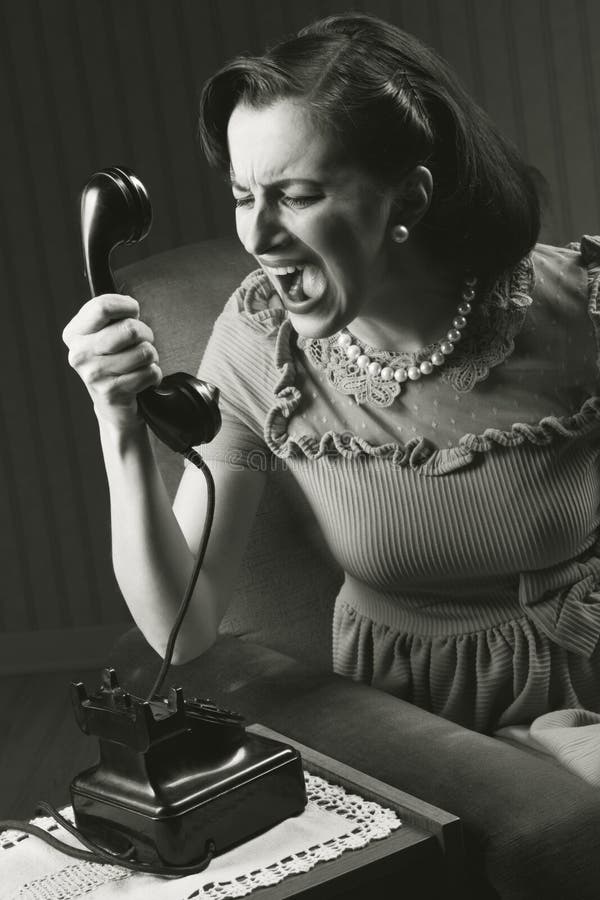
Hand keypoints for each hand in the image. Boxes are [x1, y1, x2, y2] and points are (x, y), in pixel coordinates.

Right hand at [62, 294, 161, 430]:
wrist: (113, 407)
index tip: (133, 313)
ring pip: (144, 351)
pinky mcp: (112, 392)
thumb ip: (112, 317)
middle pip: (129, 329)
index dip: (127, 306)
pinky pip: (149, 373)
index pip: (102, 306)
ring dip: (151, 357)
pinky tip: (142, 379)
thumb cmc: (114, 363)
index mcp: (74, 334)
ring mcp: (94, 374)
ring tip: (140, 363)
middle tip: (141, 343)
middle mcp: (79, 354)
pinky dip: (154, 375)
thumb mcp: (105, 336)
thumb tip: (130, 305)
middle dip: (146, 334)